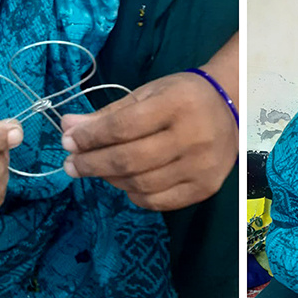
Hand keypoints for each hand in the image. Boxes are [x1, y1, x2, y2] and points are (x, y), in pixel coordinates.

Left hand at [60, 70, 237, 210]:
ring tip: (97, 170)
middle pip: (130, 160)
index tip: (68, 141)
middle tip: (71, 164)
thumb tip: (67, 127)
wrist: (230, 106)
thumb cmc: (182, 97)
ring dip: (110, 179)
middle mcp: (193, 136)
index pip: (123, 127)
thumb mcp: (146, 95)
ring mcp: (202, 166)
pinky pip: (159, 201)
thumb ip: (107, 115)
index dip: (90, 138)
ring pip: (141, 184)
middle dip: (92, 163)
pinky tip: (125, 182)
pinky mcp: (206, 187)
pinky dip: (135, 195)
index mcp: (177, 104)